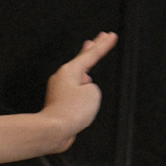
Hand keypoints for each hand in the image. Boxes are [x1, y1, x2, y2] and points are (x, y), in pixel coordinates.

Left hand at [41, 32, 117, 150]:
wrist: (54, 130)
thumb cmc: (71, 112)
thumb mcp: (93, 93)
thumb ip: (93, 88)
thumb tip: (86, 92)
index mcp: (70, 71)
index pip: (91, 54)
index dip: (103, 45)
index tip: (111, 35)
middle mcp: (62, 78)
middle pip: (82, 59)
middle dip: (93, 48)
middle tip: (100, 37)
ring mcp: (59, 90)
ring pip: (77, 74)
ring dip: (86, 64)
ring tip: (91, 55)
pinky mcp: (59, 102)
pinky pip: (74, 89)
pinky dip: (81, 83)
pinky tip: (84, 85)